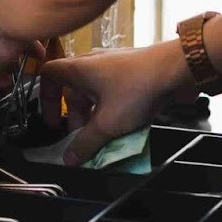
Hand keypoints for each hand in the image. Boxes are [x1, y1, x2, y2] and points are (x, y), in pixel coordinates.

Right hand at [38, 40, 191, 165]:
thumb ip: (86, 143)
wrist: (176, 69)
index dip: (45, 99)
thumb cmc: (137, 88)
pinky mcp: (130, 69)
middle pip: (72, 90)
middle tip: (82, 136)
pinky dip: (109, 106)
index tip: (53, 120)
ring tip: (103, 133)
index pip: (47, 76)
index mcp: (78, 69)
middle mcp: (91, 63)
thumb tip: (69, 159)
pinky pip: (110, 89)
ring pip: (93, 91)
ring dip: (93, 113)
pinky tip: (122, 122)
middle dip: (75, 116)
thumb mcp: (107, 123)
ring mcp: (112, 64)